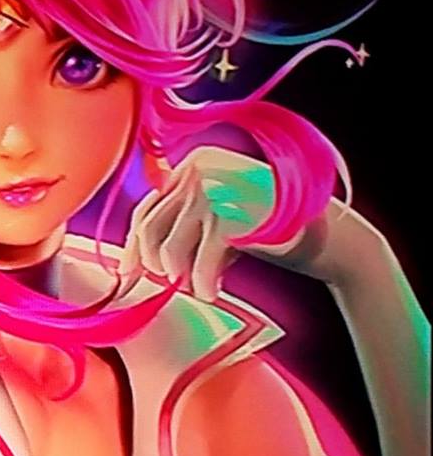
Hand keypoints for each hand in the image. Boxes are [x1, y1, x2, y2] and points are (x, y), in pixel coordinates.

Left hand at [120, 146, 373, 296]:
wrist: (326, 236)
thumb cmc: (265, 231)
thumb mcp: (216, 215)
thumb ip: (179, 220)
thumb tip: (130, 257)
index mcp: (194, 163)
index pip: (147, 207)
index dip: (133, 246)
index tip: (129, 275)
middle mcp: (200, 167)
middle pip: (150, 227)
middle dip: (153, 265)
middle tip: (169, 286)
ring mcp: (216, 187)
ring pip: (168, 246)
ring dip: (179, 276)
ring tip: (197, 289)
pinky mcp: (233, 213)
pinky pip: (199, 260)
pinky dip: (201, 282)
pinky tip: (211, 293)